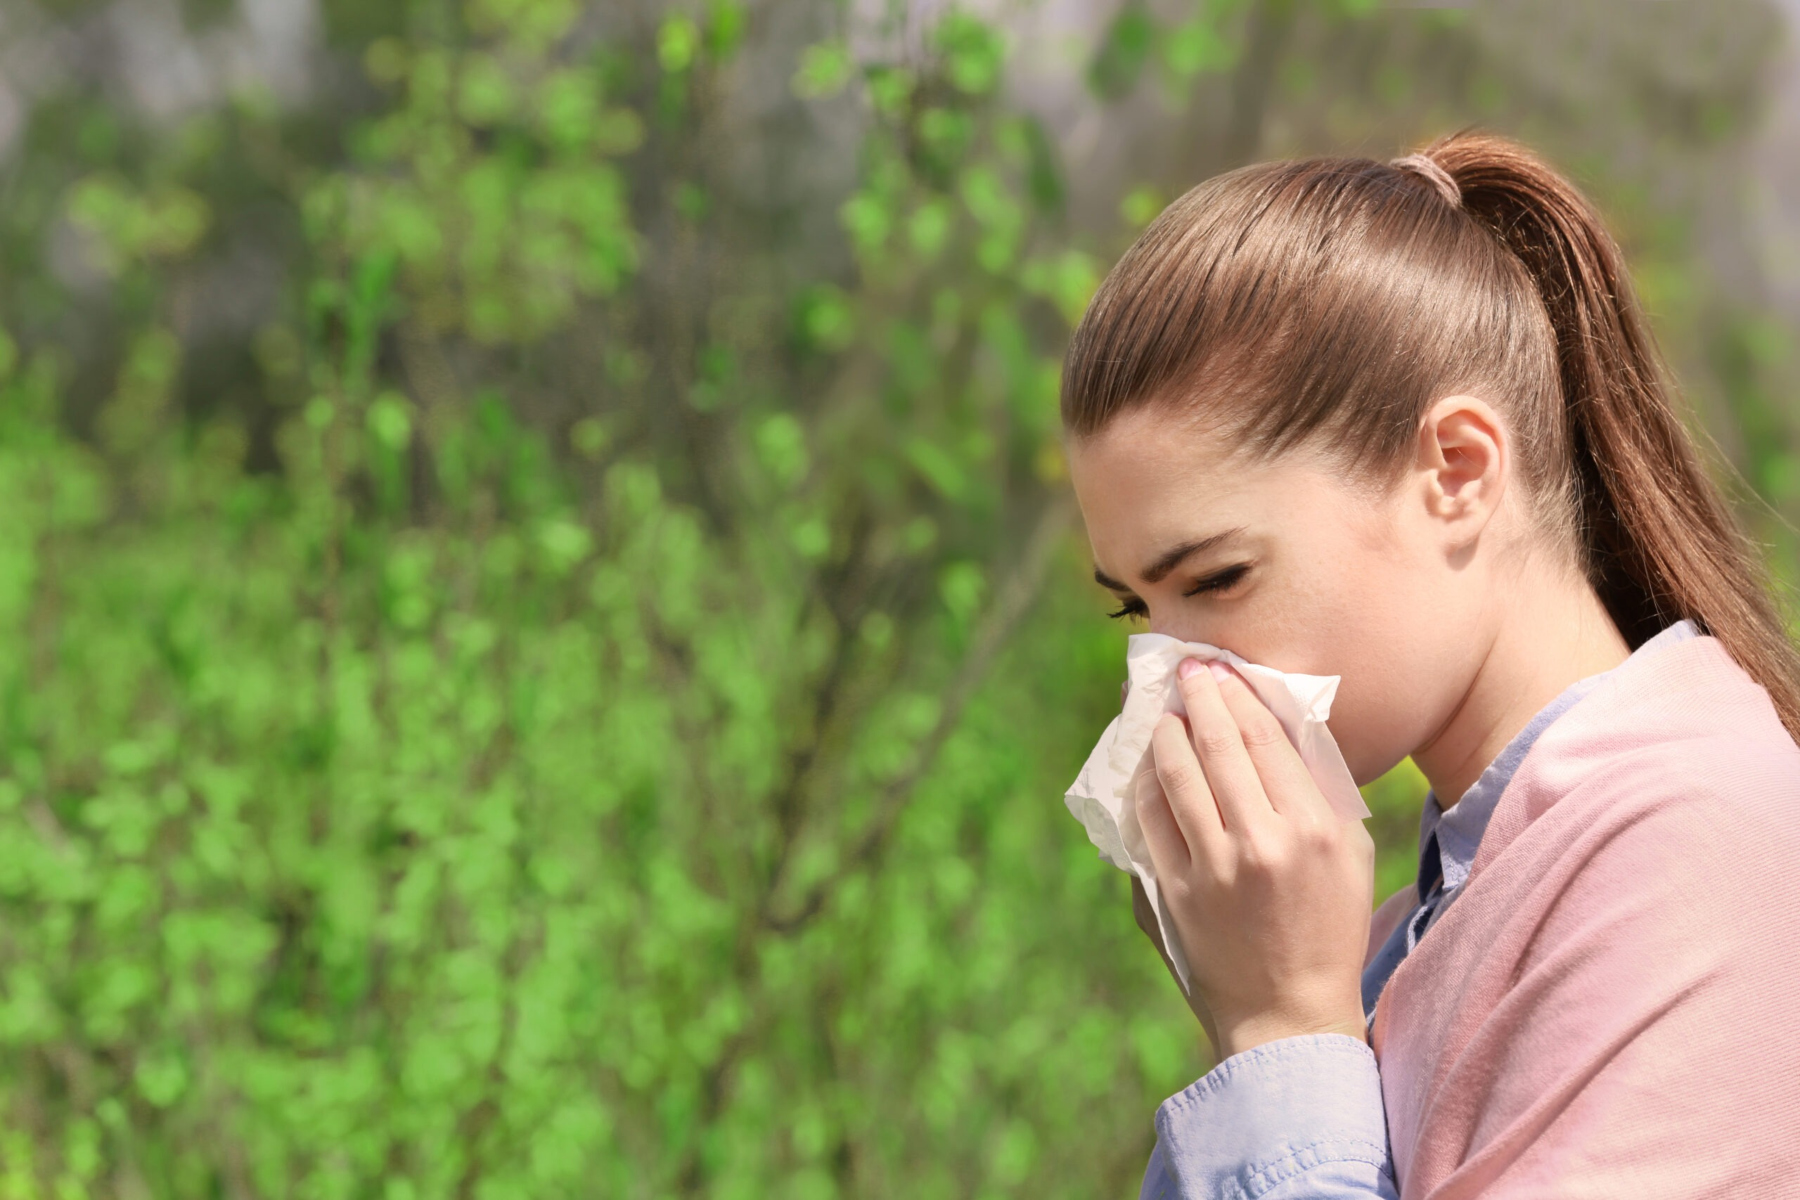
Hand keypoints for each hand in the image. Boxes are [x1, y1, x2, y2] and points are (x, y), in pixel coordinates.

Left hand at [1135, 658, 1374, 1060]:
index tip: (1221, 670)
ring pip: (1175, 774)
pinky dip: (1146, 782)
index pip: (1265, 737)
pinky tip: (1149, 766)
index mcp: (1314, 828)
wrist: (1288, 1013)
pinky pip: (1149, 818)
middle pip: (1218, 745)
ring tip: (1164, 714)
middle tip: (1186, 672)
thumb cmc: (1327, 925)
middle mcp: (1262, 842)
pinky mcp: (1174, 891)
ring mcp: (1212, 869)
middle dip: (1198, 698)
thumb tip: (1279, 717)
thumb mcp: (1350, 852)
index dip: (1238, 694)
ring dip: (1164, 733)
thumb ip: (1319, 785)